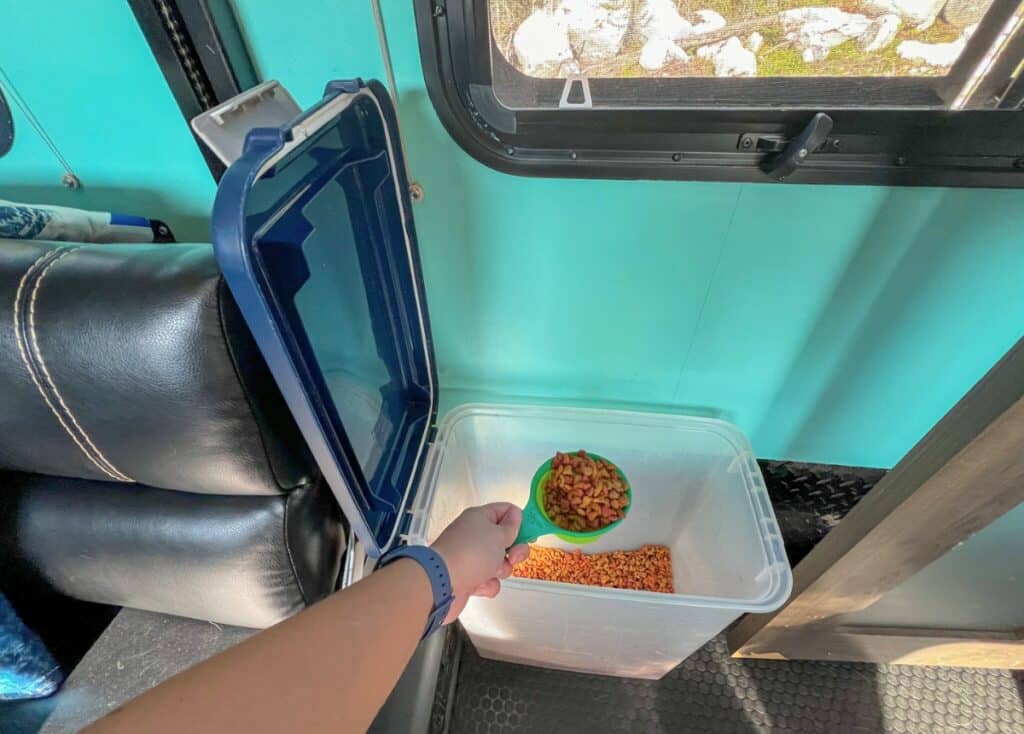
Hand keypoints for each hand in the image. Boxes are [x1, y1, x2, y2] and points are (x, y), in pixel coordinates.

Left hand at [430, 503, 530, 622]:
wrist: (442, 583)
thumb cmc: (472, 553)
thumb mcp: (498, 535)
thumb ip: (512, 526)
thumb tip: (515, 515)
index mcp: (480, 517)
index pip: (505, 511)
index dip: (519, 521)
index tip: (529, 535)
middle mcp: (474, 535)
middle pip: (505, 539)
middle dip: (514, 551)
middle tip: (511, 557)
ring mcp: (471, 557)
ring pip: (499, 562)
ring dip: (500, 570)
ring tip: (490, 572)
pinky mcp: (468, 578)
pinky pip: (488, 580)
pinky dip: (487, 584)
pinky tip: (478, 585)